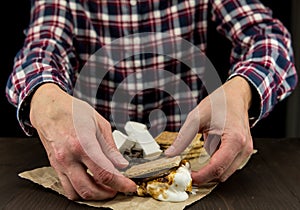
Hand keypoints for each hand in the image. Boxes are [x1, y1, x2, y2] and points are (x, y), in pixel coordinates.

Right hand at [30, 83, 135, 199]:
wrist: (49, 108)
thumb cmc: (73, 111)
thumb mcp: (99, 124)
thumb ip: (110, 147)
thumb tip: (121, 164)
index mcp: (83, 144)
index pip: (104, 173)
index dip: (120, 184)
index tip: (129, 186)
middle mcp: (69, 157)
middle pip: (90, 189)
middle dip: (108, 193)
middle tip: (119, 188)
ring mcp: (60, 164)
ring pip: (77, 193)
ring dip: (94, 196)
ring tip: (106, 188)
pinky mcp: (55, 167)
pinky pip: (67, 188)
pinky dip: (81, 191)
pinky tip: (91, 183)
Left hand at [165, 76, 253, 184]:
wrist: (235, 95)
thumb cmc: (220, 103)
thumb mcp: (196, 118)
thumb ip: (183, 138)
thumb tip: (170, 153)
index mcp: (234, 140)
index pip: (217, 168)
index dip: (202, 176)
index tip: (189, 177)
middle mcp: (244, 148)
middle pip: (223, 174)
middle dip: (205, 175)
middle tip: (189, 169)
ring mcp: (246, 150)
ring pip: (226, 171)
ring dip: (211, 167)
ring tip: (202, 146)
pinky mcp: (243, 150)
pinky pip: (228, 163)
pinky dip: (216, 160)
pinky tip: (211, 142)